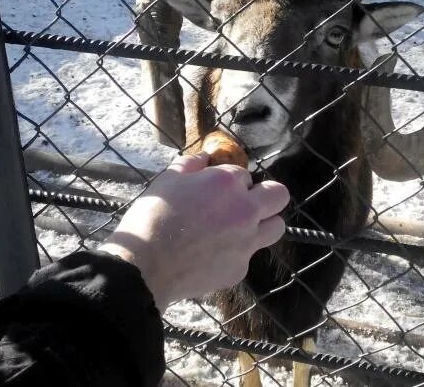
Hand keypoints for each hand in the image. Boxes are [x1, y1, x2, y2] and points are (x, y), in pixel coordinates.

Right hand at [99, 153, 288, 309]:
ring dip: (263, 224)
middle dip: (267, 196)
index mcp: (228, 183)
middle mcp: (245, 210)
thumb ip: (192, 163)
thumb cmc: (152, 217)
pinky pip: (249, 255)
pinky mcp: (240, 268)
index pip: (245, 175)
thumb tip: (205, 156)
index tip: (217, 190)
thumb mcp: (168, 179)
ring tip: (240, 228)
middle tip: (248, 203)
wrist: (144, 267)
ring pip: (276, 227)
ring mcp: (247, 241)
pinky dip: (236, 253)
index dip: (232, 182)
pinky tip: (213, 254)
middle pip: (279, 196)